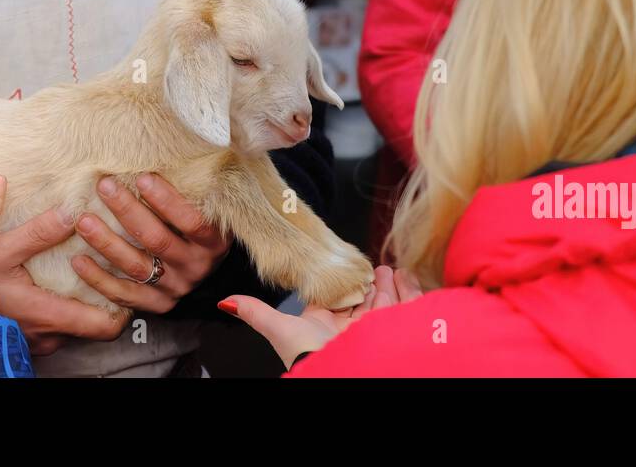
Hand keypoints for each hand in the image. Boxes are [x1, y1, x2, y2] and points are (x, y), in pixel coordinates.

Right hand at [0, 207, 129, 354]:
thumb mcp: (1, 249)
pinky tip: (58, 289)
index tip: (130, 287)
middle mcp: (48, 336)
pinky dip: (63, 313)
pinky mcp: (26, 342)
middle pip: (93, 327)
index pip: (105, 327)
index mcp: (49, 314)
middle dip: (106, 302)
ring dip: (82, 307)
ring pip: (74, 330)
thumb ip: (39, 232)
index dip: (125, 309)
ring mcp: (37, 342)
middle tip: (113, 274)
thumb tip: (71, 211)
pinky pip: (56, 332)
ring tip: (87, 278)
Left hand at [70, 173, 231, 314]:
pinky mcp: (155, 305)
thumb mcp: (205, 208)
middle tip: (104, 185)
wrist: (201, 267)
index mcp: (213, 242)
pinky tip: (78, 259)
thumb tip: (158, 148)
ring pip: (136, 266)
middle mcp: (195, 267)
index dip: (167, 200)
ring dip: (107, 243)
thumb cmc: (197, 226)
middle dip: (128, 212)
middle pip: (158, 240)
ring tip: (83, 220)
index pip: (191, 221)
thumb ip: (189, 190)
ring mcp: (174, 288)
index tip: (142, 176)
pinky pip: (123, 294)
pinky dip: (98, 278)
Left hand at [221, 265, 423, 368]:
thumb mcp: (279, 329)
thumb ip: (256, 313)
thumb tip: (227, 303)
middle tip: (373, 264)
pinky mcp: (398, 331)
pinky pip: (408, 309)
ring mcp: (377, 332)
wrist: (344, 370)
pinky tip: (404, 276)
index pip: (338, 302)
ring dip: (388, 285)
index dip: (342, 285)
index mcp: (326, 327)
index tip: (348, 268)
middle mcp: (353, 331)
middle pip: (365, 302)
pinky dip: (408, 292)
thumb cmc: (311, 355)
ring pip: (386, 305)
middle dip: (369, 283)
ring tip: (388, 267)